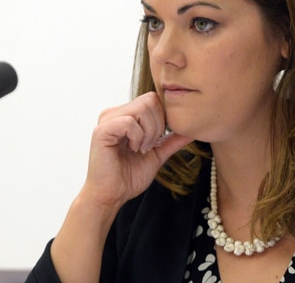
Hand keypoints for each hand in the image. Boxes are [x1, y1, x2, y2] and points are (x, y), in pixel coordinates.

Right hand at [82, 91, 192, 208]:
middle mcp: (114, 113)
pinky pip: (130, 122)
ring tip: (141, 149)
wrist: (111, 196)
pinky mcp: (102, 130)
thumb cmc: (129, 177)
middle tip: (148, 147)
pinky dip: (138, 137)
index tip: (155, 142)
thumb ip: (172, 140)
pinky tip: (133, 149)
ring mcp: (107, 120)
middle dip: (158, 126)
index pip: (154, 99)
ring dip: (149, 132)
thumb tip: (193, 130)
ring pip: (143, 108)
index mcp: (125, 115)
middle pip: (150, 100)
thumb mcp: (157, 155)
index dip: (162, 119)